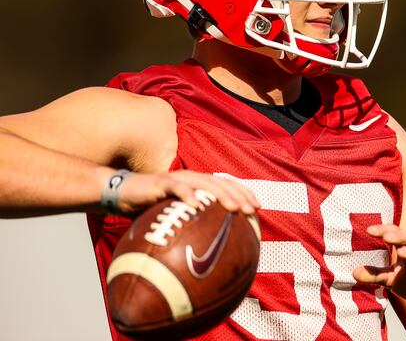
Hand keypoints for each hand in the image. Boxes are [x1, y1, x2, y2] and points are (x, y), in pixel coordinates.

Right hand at [111, 170, 259, 214]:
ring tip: (234, 208)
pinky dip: (187, 195)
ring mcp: (177, 179)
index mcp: (197, 184)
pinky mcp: (161, 182)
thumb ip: (188, 227)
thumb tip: (206, 253)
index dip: (244, 193)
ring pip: (205, 183)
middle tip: (252, 211)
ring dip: (222, 195)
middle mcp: (191, 178)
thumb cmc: (149, 209)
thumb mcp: (172, 218)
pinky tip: (197, 205)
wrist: (121, 194)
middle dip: (239, 196)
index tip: (259, 207)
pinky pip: (177, 188)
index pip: (226, 185)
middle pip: (221, 183)